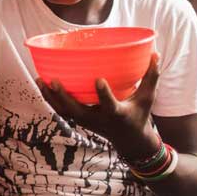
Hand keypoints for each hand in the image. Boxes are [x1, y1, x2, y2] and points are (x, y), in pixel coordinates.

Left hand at [37, 54, 161, 160]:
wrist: (130, 141)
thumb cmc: (139, 115)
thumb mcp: (148, 99)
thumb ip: (151, 77)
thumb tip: (155, 54)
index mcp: (117, 115)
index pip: (109, 105)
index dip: (103, 94)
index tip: (98, 80)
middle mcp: (98, 120)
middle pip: (76, 111)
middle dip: (64, 97)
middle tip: (54, 80)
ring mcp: (86, 121)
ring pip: (64, 111)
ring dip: (51, 97)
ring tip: (40, 79)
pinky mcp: (79, 120)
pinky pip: (61, 110)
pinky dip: (50, 98)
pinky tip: (42, 83)